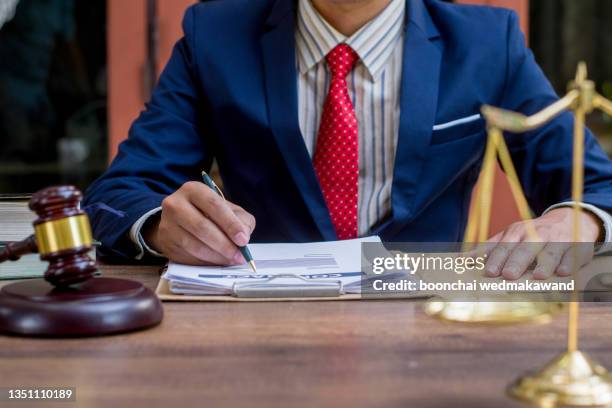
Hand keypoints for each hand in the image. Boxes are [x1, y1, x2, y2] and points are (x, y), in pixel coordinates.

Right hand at [142, 181, 255, 264]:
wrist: (180, 220)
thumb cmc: (209, 213)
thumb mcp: (228, 209)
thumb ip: (241, 220)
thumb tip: (244, 236)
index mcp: (193, 190)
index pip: (214, 205)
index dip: (230, 224)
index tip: (243, 240)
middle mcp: (175, 204)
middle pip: (202, 227)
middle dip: (224, 244)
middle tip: (240, 256)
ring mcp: (167, 225)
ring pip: (194, 245)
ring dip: (216, 256)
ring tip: (231, 260)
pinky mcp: (166, 243)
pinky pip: (188, 256)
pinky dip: (206, 262)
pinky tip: (218, 261)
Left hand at [483, 207, 600, 279]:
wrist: (567, 220)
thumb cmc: (532, 235)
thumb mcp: (509, 237)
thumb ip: (488, 249)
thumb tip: (462, 259)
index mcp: (517, 232)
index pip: (505, 246)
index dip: (497, 259)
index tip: (489, 272)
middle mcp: (537, 234)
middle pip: (526, 249)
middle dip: (517, 262)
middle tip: (509, 275)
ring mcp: (558, 240)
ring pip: (550, 253)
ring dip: (544, 264)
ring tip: (538, 276)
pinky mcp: (577, 247)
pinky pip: (573, 256)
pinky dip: (569, 264)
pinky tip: (564, 273)